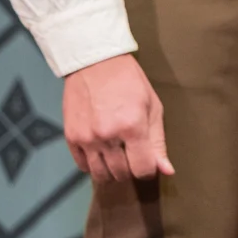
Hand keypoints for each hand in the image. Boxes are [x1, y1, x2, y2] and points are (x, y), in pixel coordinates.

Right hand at [62, 53, 172, 183]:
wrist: (95, 63)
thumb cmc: (129, 82)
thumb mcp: (152, 107)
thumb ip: (158, 141)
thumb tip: (166, 170)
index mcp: (133, 127)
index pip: (142, 169)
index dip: (149, 170)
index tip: (148, 162)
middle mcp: (108, 136)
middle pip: (121, 173)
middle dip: (131, 170)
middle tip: (133, 156)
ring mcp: (87, 138)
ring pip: (100, 175)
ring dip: (112, 171)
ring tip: (117, 157)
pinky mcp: (71, 137)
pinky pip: (82, 166)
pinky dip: (93, 166)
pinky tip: (101, 154)